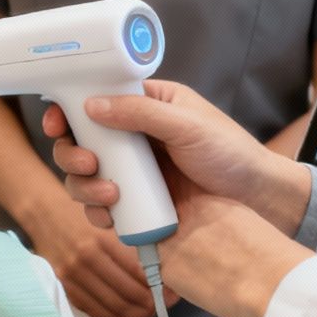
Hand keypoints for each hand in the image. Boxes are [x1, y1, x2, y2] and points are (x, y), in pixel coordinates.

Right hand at [21, 193, 168, 316]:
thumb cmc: (80, 212)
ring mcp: (73, 275)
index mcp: (102, 239)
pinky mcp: (64, 286)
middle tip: (163, 304)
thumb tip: (159, 260)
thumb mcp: (106, 217)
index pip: (138, 272)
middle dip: (150, 304)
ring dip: (134, 315)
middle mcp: (87, 259)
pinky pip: (92, 311)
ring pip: (112, 307)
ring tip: (147, 313)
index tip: (171, 290)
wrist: (42, 213)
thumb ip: (128, 237)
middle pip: (127, 294)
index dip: (159, 285)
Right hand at [43, 80, 313, 316]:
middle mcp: (133, 137)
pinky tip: (111, 216)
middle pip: (81, 141)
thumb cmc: (231, 154)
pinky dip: (97, 212)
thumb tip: (90, 105)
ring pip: (85, 176)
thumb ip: (140, 112)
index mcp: (146, 106)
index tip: (57, 123)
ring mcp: (133, 172)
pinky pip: (101, 207)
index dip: (69, 111)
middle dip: (73, 155)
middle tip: (89, 164)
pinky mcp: (136, 204)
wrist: (258, 201)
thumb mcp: (188, 126)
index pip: (95, 100)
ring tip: (110, 195)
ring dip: (84, 186)